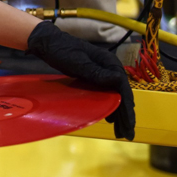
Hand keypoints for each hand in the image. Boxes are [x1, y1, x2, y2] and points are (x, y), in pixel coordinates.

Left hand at [25, 21, 135, 139]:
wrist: (47, 42)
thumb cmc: (61, 50)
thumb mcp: (78, 63)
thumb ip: (97, 73)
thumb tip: (118, 82)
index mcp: (109, 62)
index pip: (123, 89)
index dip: (127, 108)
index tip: (129, 124)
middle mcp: (109, 67)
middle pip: (122, 94)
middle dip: (125, 115)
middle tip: (128, 134)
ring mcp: (102, 71)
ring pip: (115, 95)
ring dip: (118, 112)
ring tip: (121, 131)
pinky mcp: (94, 75)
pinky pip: (106, 93)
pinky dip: (109, 105)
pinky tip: (110, 117)